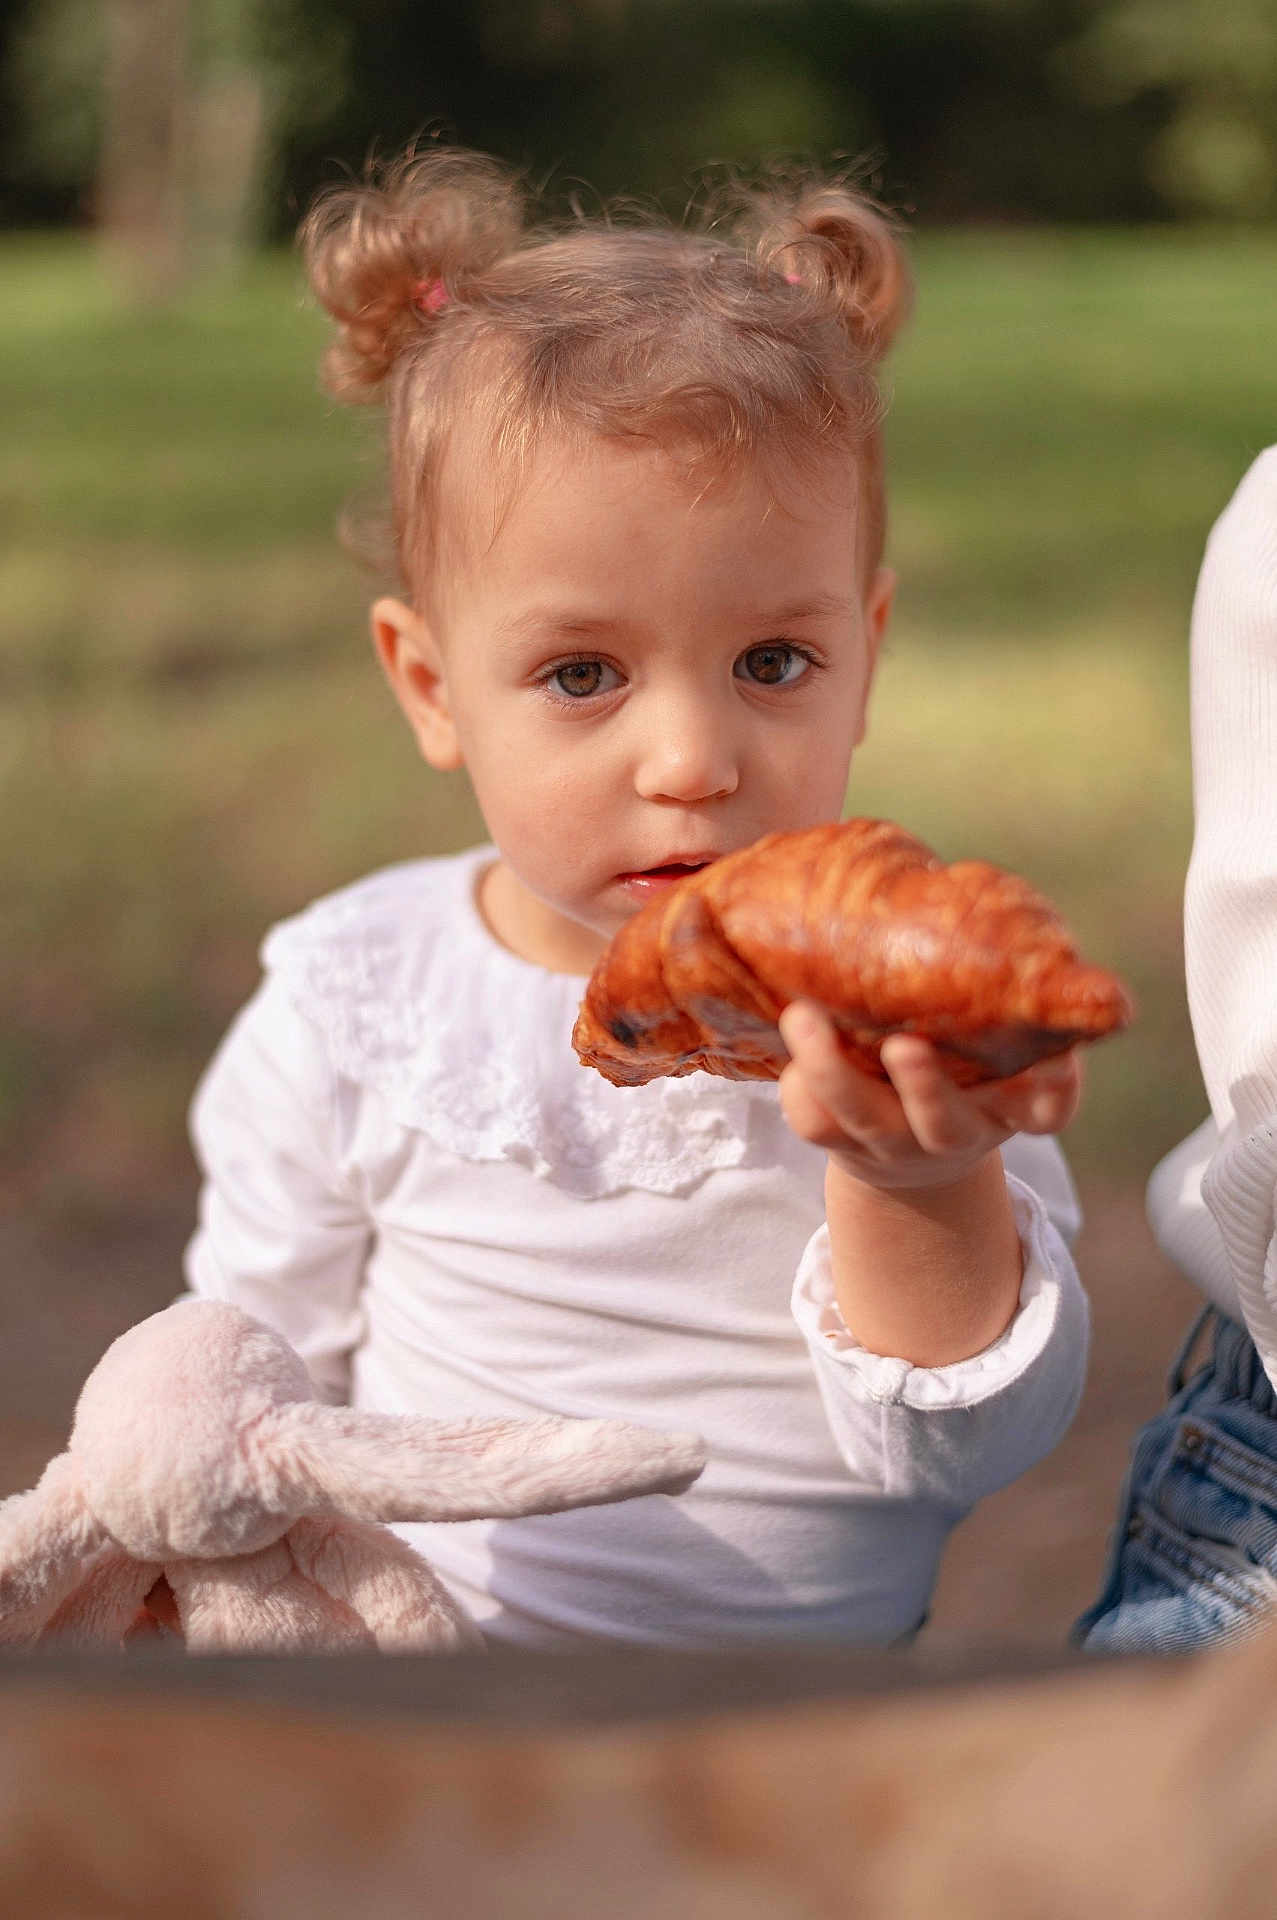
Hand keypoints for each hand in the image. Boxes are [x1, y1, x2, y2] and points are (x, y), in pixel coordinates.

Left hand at [777, 1001, 1081, 1192]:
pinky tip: (788, 1053)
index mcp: (1009, 1104)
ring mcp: (897, 1144)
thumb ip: (987, 996)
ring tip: (802, 1018)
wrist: (910, 1152)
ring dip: (833, 1073)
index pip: (1049, 1107)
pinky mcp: (845, 1145)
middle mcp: (956, 1131)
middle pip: (944, 1125)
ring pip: (864, 1121)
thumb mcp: (987, 1042)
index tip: (1055, 1060)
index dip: (1057, 1089)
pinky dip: (800, 1090)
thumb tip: (959, 894)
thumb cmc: (958, 1062)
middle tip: (904, 1045)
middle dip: (924, 1088)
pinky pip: (817, 1125)